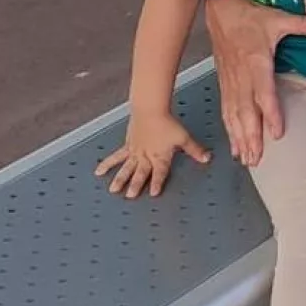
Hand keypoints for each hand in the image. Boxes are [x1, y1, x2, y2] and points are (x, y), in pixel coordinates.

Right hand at [96, 110, 210, 200]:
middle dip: (136, 185)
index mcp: (160, 156)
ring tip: (112, 190)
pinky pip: (116, 156)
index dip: (157, 183)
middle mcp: (146, 156)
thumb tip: (207, 158)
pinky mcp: (127, 144)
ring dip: (119, 178)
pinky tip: (99, 170)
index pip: (159, 173)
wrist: (150, 108)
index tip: (154, 193)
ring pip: (126, 167)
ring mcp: (135, 151)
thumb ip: (194, 150)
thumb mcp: (184, 137)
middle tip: (130, 197)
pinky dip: (108, 163)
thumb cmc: (166, 122)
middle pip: (140, 173)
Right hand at [203, 0, 305, 168]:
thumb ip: (303, 25)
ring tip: (248, 159)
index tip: (277, 132)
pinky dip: (230, 130)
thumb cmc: (248, 15)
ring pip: (234, 115)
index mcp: (255, 60)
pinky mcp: (224, 83)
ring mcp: (230, 81)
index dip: (270, 112)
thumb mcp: (277, 18)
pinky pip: (226, 111)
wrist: (220, 9)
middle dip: (251, 136)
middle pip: (245, 111)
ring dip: (240, 138)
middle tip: (259, 158)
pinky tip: (235, 146)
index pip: (263, 91)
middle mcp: (241, 75)